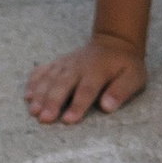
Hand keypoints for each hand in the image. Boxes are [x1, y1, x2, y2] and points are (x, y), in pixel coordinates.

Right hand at [24, 34, 147, 124]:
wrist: (114, 41)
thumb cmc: (125, 65)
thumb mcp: (134, 77)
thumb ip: (121, 91)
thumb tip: (107, 107)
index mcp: (98, 71)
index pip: (87, 90)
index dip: (77, 105)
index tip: (68, 120)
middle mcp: (79, 66)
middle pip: (63, 84)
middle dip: (52, 101)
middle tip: (43, 118)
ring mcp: (67, 63)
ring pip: (50, 78)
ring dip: (40, 94)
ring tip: (33, 110)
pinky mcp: (59, 63)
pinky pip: (43, 70)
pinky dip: (34, 82)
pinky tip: (28, 95)